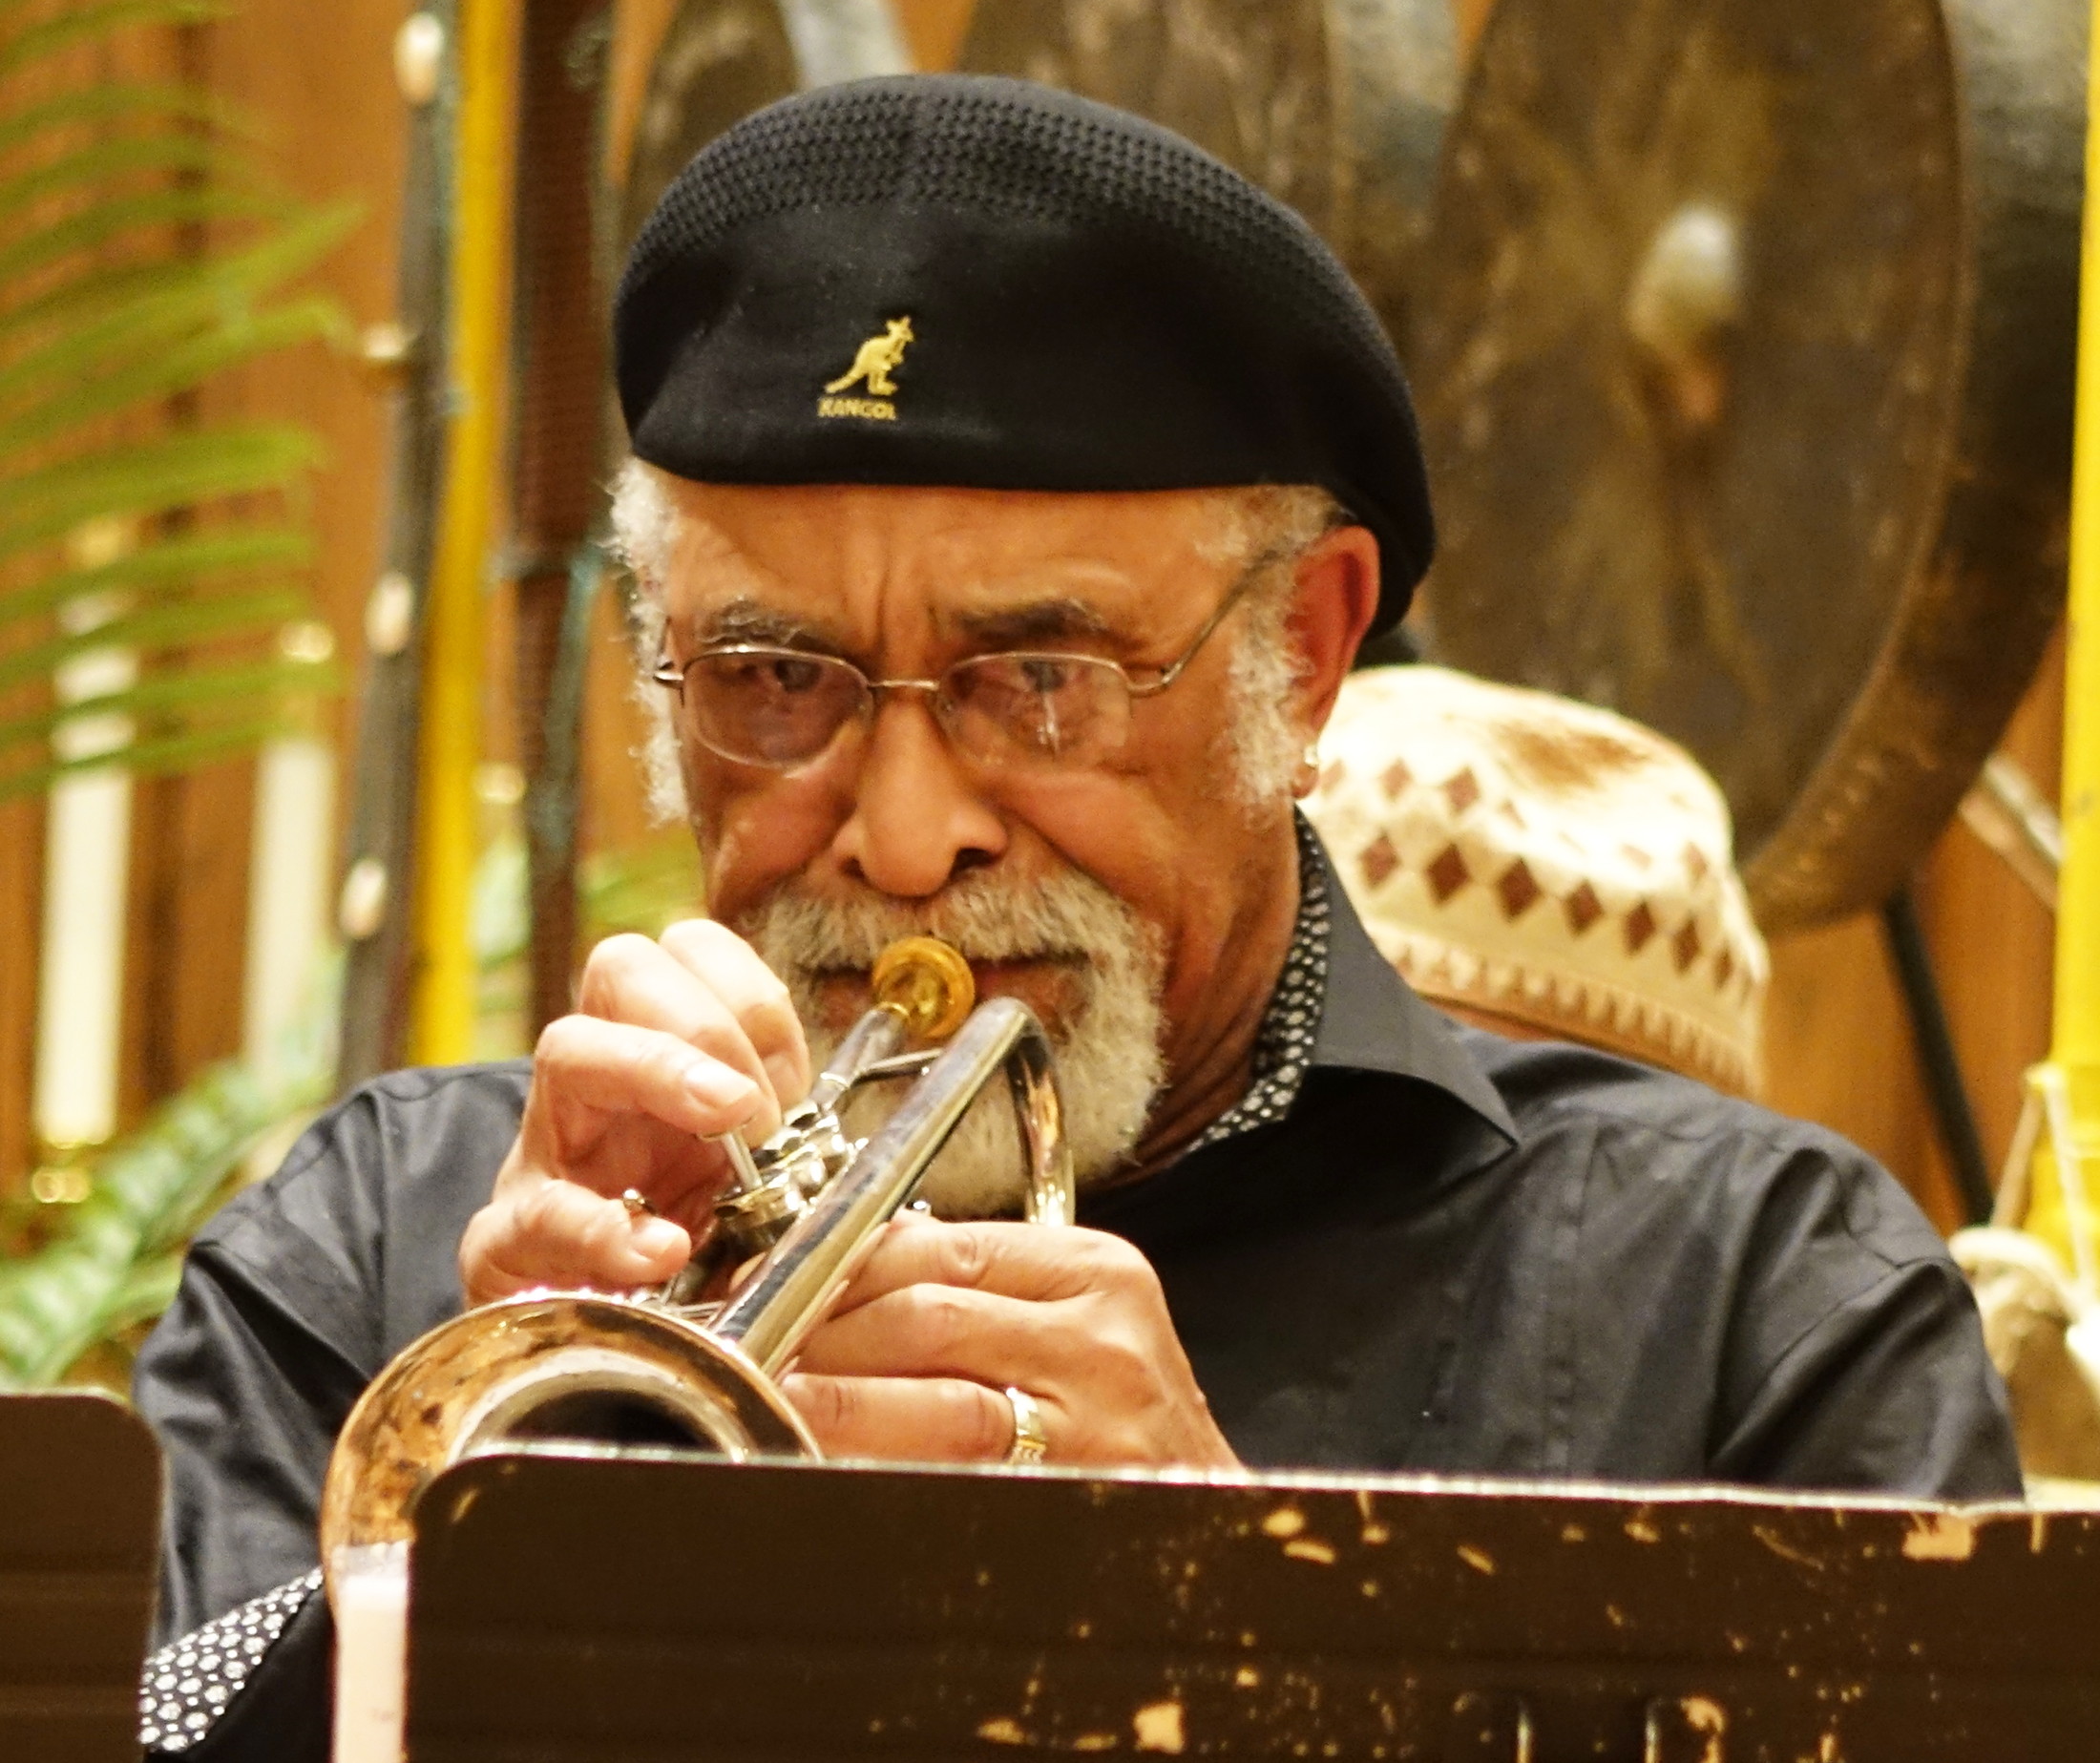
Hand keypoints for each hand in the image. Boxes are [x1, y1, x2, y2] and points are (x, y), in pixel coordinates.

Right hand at [458, 921, 811, 1305]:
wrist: (608, 1343)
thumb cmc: (684, 1247)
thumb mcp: (749, 1180)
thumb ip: (790, 1137)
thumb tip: (843, 1127)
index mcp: (663, 1053)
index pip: (692, 950)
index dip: (751, 996)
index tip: (794, 1082)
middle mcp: (599, 1082)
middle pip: (623, 964)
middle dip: (703, 1021)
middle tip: (752, 1109)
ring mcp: (545, 1152)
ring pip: (568, 1047)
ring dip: (658, 1070)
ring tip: (723, 1131)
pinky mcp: (507, 1241)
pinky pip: (536, 1210)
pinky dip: (601, 1228)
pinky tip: (657, 1250)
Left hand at [782, 1215, 1239, 1469]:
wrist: (1212, 1526)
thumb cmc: (1122, 1426)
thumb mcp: (1070, 1327)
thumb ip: (972, 1292)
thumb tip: (826, 1278)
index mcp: (1093, 1272)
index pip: (932, 1244)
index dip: (830, 1266)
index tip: (767, 1288)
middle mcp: (1100, 1337)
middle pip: (922, 1314)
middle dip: (816, 1335)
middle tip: (747, 1353)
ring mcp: (1092, 1425)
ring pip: (931, 1397)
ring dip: (830, 1402)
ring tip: (768, 1406)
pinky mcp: (1071, 1498)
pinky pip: (950, 1477)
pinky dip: (875, 1467)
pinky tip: (826, 1465)